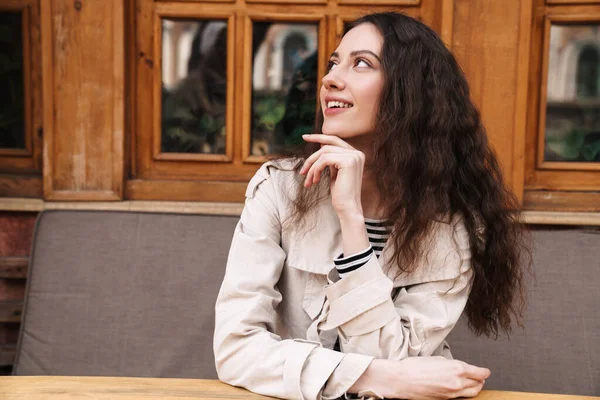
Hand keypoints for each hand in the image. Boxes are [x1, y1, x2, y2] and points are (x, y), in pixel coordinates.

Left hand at [299, 134, 365, 217]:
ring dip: (312, 167)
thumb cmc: (341, 194)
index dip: (319, 137)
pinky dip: (315, 170)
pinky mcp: (348, 161)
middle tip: (301, 171)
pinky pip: (324, 160)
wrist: (348, 208)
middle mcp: (357, 153)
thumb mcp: (335, 173)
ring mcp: (354, 156)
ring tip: (308, 181)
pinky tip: (314, 181)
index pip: (334, 140)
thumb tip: (321, 146)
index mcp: (356, 154)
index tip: (304, 137)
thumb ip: (331, 159)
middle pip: (327, 146)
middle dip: (312, 157)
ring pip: (323, 153)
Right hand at [350, 357, 489, 398]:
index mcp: (457, 369)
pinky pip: (460, 397)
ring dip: (475, 388)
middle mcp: (457, 382)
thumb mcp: (436, 359)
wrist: (402, 380)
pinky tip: (459, 388)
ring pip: (471, 393)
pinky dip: (463, 393)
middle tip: (481, 377)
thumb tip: (457, 367)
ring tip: (474, 384)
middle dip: (481, 380)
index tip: (486, 371)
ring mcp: (452, 394)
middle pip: (478, 384)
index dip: (484, 372)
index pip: (479, 373)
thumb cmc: (415, 367)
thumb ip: (451, 364)